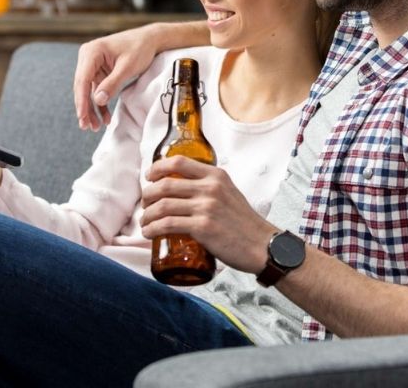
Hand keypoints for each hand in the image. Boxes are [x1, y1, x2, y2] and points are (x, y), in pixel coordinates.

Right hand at [73, 25, 161, 131]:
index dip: (82, 100)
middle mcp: (88, 57)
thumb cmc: (140, 49)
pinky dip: (101, 104)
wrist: (150, 40)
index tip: (82, 117)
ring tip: (94, 127)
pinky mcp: (100, 71)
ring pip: (89, 91)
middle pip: (82, 87)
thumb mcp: (128, 67)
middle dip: (85, 108)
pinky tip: (104, 118)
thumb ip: (112, 83)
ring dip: (92, 109)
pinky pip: (98, 90)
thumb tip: (97, 100)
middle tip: (86, 127)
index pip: (82, 80)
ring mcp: (93, 65)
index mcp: (92, 52)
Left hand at [141, 156, 275, 273]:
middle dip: (147, 195)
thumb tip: (184, 190)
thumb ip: (210, 188)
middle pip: (165, 184)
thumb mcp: (229, 193)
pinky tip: (149, 233)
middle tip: (145, 204)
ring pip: (163, 205)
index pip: (178, 162)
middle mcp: (210, 188)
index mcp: (216, 175)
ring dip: (147, 215)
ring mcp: (206, 207)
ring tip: (145, 222)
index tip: (149, 177)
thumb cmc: (244, 223)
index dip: (157, 168)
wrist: (262, 246)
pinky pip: (167, 225)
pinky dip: (152, 229)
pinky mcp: (202, 227)